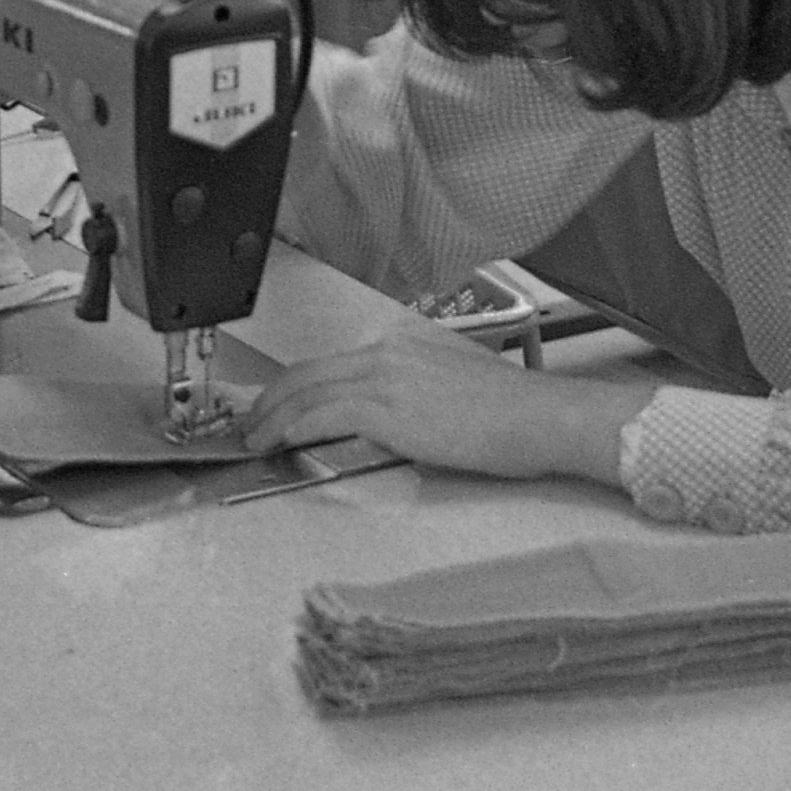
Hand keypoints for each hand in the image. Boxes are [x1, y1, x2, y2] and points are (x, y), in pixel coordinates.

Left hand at [242, 323, 649, 482]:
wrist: (540, 417)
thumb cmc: (514, 416)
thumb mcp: (455, 390)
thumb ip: (415, 396)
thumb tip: (393, 421)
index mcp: (404, 345)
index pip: (335, 363)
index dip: (298, 387)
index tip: (278, 406)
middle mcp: (389, 350)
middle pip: (309, 371)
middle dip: (271, 400)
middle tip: (250, 424)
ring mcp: (387, 375)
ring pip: (307, 391)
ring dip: (273, 418)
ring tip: (254, 441)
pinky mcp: (388, 406)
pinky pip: (323, 415)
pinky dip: (293, 430)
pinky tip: (278, 445)